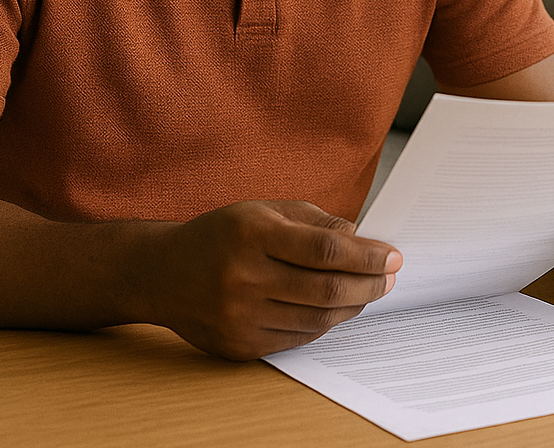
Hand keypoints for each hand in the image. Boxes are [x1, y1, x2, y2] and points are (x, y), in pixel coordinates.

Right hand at [145, 200, 401, 359]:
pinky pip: (298, 337)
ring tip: (368, 291)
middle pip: (327, 288)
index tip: (392, 256)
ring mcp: (240, 315)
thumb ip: (314, 221)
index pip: (326, 249)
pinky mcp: (239, 344)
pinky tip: (335, 308)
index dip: (367, 255)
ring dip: (353, 305)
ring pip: (318, 318)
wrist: (160, 273)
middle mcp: (244, 276)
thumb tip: (361, 238)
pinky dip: (325, 322)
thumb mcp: (263, 209)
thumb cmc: (220, 235)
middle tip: (390, 277)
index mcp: (253, 233)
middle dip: (370, 284)